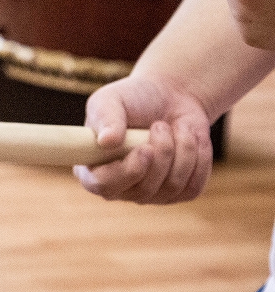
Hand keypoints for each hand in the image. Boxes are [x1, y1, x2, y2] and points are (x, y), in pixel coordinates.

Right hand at [74, 74, 212, 203]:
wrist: (170, 97)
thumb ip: (105, 118)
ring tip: (176, 126)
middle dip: (161, 153)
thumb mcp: (110, 99)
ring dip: (181, 150)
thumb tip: (105, 141)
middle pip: (143, 190)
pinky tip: (191, 138)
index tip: (145, 149)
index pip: (103, 185)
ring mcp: (151, 194)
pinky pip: (193, 187)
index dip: (125, 172)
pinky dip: (198, 158)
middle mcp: (120, 187)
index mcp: (93, 167)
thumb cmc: (133, 98)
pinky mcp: (179, 193)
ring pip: (172, 187)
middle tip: (160, 125)